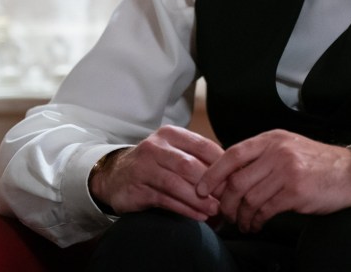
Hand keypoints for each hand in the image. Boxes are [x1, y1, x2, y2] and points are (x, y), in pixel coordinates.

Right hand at [89, 125, 223, 220]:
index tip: (235, 179)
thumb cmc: (154, 165)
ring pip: (176, 183)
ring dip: (199, 200)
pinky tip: (199, 216)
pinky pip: (165, 199)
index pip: (203, 146)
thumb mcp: (174, 154)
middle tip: (227, 198)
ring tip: (215, 210)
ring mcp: (144, 167)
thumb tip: (232, 171)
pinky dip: (185, 209)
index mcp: (170, 134)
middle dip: (211, 184)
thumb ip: (198, 159)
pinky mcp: (137, 188)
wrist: (115, 176)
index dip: (221, 164)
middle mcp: (155, 147)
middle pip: (189, 165)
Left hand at [196, 129, 350, 232]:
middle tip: (223, 214)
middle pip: (237, 180)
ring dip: (241, 216)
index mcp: (271, 139)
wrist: (349, 172)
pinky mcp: (296, 192)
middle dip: (225, 202)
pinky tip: (256, 224)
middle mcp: (277, 152)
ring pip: (249, 198)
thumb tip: (227, 175)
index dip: (213, 173)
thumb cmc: (314, 162)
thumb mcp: (286, 148)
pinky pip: (265, 210)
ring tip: (241, 223)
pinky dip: (256, 221)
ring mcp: (287, 171)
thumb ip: (260, 156)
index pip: (232, 154)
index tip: (201, 188)